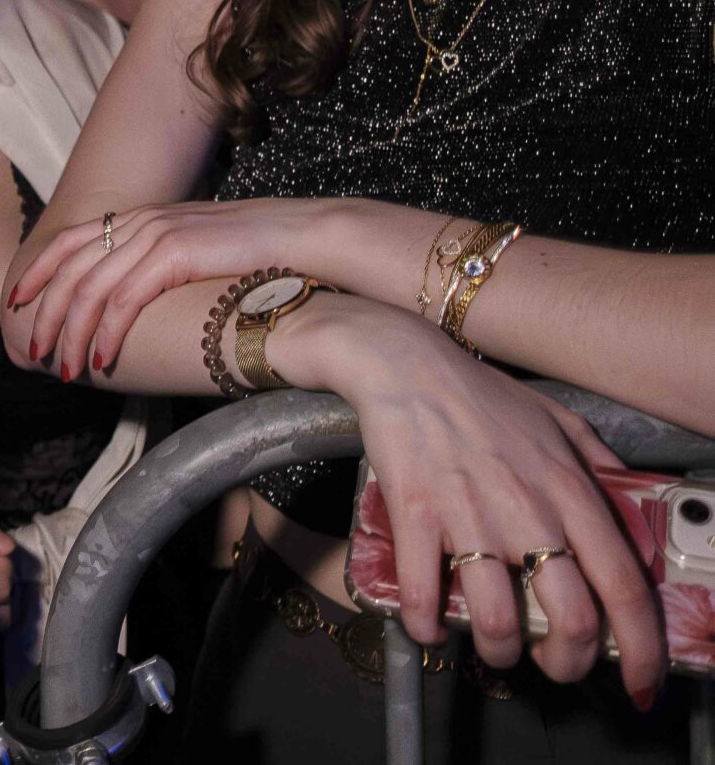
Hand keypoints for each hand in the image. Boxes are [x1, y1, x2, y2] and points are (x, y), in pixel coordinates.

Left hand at [9, 197, 352, 379]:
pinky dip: (107, 333)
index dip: (38, 271)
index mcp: (141, 217)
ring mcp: (158, 233)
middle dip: (47, 313)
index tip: (14, 301)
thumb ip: (159, 266)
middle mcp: (142, 221)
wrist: (306, 236)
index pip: (70, 240)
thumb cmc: (255, 254)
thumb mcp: (194, 253)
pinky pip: (126, 299)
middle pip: (72, 268)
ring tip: (65, 370)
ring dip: (73, 334)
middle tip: (34, 352)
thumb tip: (133, 301)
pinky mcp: (177, 253)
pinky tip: (100, 360)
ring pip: (92, 288)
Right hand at [288, 297, 664, 704]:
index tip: (638, 682)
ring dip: (497, 651)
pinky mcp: (416, 514)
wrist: (404, 363)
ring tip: (492, 648)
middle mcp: (530, 512)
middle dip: (565, 663)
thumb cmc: (481, 394)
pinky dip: (425, 625)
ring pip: (497, 619)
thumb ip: (599, 466)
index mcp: (571, 493)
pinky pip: (421, 591)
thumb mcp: (560, 421)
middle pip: (570, 619)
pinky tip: (428, 627)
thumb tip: (628, 501)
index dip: (640, 649)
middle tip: (551, 664)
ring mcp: (471, 516)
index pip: (625, 587)